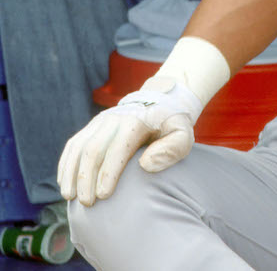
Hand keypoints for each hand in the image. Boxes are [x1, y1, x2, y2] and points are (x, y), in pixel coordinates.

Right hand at [58, 76, 201, 205]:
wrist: (160, 104)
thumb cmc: (172, 127)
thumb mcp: (182, 135)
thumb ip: (171, 149)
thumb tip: (146, 164)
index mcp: (135, 121)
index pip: (117, 149)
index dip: (108, 173)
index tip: (103, 196)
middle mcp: (113, 119)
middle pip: (92, 150)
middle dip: (86, 178)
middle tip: (87, 203)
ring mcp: (99, 122)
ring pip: (77, 148)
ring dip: (71, 173)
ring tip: (70, 197)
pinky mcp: (91, 127)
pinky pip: (73, 145)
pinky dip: (66, 164)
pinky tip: (64, 182)